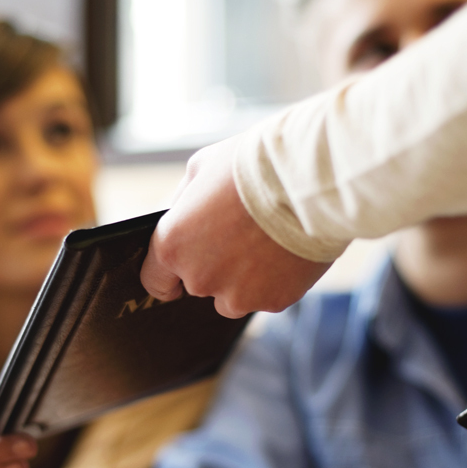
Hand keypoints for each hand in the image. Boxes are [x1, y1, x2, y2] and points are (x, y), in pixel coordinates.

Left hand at [139, 137, 331, 318]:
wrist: (311, 179)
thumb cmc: (253, 165)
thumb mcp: (201, 168)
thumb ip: (181, 203)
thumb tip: (175, 216)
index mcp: (172, 246)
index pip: (156, 281)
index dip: (168, 275)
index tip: (179, 271)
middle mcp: (200, 278)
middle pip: (200, 285)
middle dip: (215, 265)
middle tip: (241, 234)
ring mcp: (238, 295)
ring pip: (234, 297)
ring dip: (245, 279)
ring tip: (267, 243)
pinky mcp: (274, 302)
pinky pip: (268, 297)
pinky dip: (276, 280)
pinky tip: (288, 251)